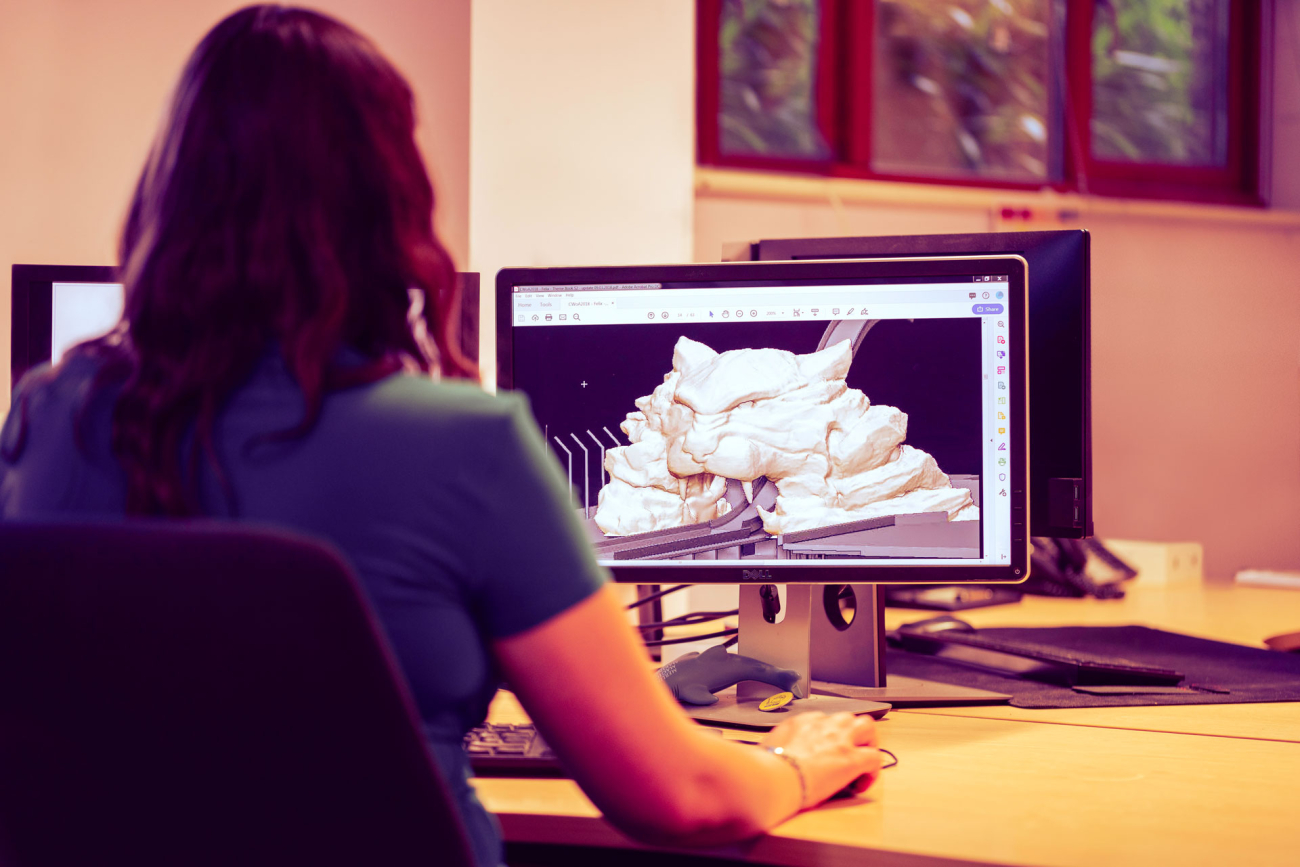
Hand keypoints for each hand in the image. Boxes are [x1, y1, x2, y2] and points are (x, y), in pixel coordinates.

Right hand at [760, 711, 881, 807]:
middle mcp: (823, 725)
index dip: (828, 735)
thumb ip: (776, 745)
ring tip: (861, 762)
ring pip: (868, 727)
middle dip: (852, 732)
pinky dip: (872, 771)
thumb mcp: (768, 746)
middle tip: (848, 751)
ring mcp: (840, 740)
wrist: (774, 776)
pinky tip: (861, 783)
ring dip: (868, 742)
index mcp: (801, 721)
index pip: (823, 720)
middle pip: (848, 717)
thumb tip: (773, 752)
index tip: (824, 750)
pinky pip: (875, 758)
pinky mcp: (851, 760)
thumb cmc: (767, 767)